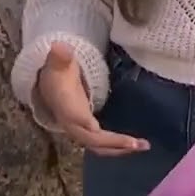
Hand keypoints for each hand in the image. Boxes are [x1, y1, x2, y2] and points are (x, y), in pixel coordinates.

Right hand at [36, 41, 149, 156]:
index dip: (85, 124)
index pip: (75, 118)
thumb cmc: (57, 73)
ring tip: (143, 145)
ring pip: (99, 147)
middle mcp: (72, 125)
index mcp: (65, 108)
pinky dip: (118, 146)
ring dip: (121, 149)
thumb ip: (60, 56)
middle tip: (138, 143)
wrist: (51, 86)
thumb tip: (59, 46)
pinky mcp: (88, 133)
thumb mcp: (58, 62)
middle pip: (92, 140)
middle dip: (114, 143)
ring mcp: (80, 132)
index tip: (97, 128)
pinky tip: (135, 144)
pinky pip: (103, 145)